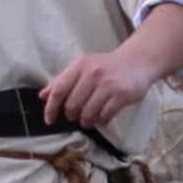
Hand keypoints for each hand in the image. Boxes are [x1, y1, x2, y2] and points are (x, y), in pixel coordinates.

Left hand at [42, 43, 167, 129]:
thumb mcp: (83, 67)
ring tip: (89, 120)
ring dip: (86, 121)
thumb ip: (63, 80)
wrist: (139, 61)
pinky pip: (104, 116)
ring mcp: (108, 84)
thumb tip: (43, 96)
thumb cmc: (107, 66)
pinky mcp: (122, 95)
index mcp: (80, 65)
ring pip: (87, 113)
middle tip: (77, 116)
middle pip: (72, 105)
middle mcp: (93, 73)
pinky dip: (100, 121)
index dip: (51, 108)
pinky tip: (102, 118)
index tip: (50, 120)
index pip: (59, 90)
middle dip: (72, 115)